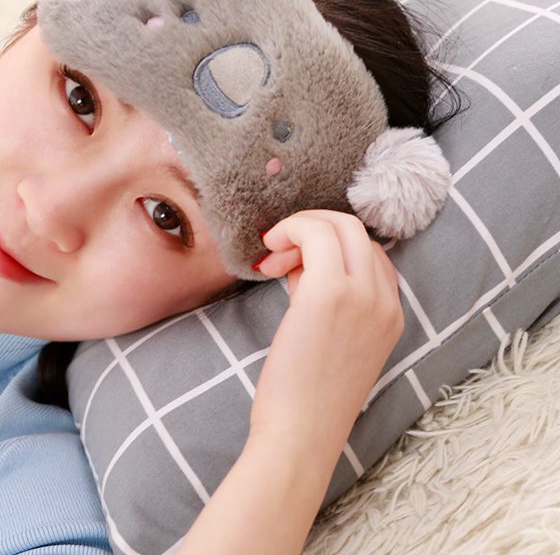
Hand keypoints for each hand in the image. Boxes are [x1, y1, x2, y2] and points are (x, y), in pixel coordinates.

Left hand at [248, 209, 403, 454]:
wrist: (301, 435)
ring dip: (299, 227)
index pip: (369, 252)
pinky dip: (289, 231)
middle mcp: (384, 301)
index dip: (329, 248)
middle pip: (356, 229)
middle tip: (279, 252)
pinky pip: (313, 235)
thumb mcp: (333, 339)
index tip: (294, 266)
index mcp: (392, 314)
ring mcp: (361, 296)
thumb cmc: (307, 393)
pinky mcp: (328, 293)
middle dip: (313, 227)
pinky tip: (266, 257)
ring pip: (338, 224)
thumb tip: (299, 262)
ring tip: (270, 259)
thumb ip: (326, 296)